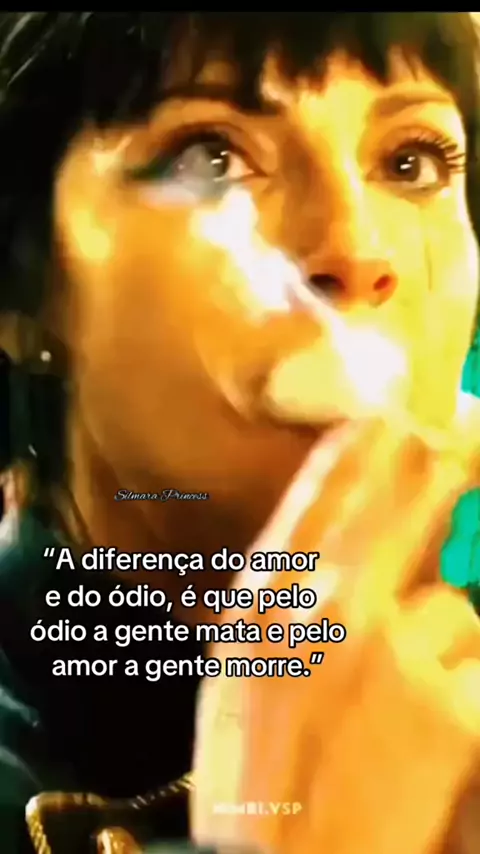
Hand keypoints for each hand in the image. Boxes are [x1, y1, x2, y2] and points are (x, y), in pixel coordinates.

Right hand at [192, 401, 479, 853]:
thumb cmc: (252, 772)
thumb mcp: (240, 666)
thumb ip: (285, 595)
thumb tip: (335, 540)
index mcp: (270, 599)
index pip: (326, 493)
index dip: (364, 448)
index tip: (391, 416)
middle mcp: (333, 607)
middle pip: (405, 502)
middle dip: (435, 469)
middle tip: (453, 445)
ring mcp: (398, 650)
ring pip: (453, 605)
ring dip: (443, 640)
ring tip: (406, 697)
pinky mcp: (455, 702)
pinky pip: (477, 663)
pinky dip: (465, 688)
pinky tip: (433, 731)